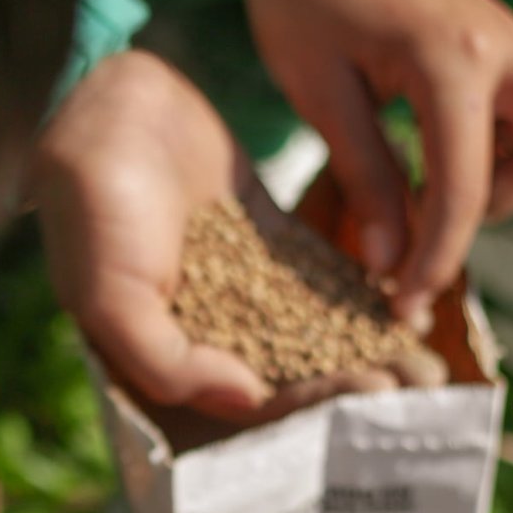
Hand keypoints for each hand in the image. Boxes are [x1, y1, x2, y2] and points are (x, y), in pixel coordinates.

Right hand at [32, 50, 441, 422]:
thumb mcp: (112, 303)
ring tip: (421, 347)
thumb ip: (171, 364)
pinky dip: (353, 282)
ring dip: (360, 337)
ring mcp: (234, 278)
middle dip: (349, 376)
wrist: (102, 110)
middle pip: (287, 365)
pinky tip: (401, 292)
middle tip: (418, 380)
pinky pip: (313, 265)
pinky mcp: (259, 230)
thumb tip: (248, 400)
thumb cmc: (91, 213)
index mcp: (168, 355)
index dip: (310, 402)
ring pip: (306, 320)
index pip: (247, 396)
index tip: (373, 395)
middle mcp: (204, 326)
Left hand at [235, 0, 512, 322]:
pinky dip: (503, 161)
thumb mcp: (317, 91)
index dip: (438, 258)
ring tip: (443, 226)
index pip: (464, 188)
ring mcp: (505, 41)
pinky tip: (442, 187)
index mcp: (451, 60)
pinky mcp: (493, 45)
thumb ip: (362, 175)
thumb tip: (391, 262)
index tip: (405, 304)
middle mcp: (500, 46)